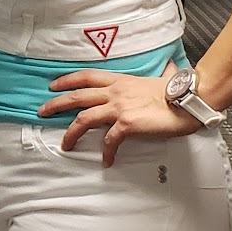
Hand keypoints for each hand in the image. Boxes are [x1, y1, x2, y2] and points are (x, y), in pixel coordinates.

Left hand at [45, 62, 201, 166]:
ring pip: (84, 118)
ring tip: (65, 144)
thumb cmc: (178, 91)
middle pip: (77, 96)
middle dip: (56, 103)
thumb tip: (167, 69)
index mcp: (121, 81)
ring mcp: (120, 107)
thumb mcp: (159, 79)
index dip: (67, 80)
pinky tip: (106, 161)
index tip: (53, 85)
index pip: (86, 76)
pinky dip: (106, 152)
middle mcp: (116, 92)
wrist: (190, 99)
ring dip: (72, 132)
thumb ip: (155, 78)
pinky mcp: (127, 123)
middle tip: (42, 111)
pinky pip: (110, 140)